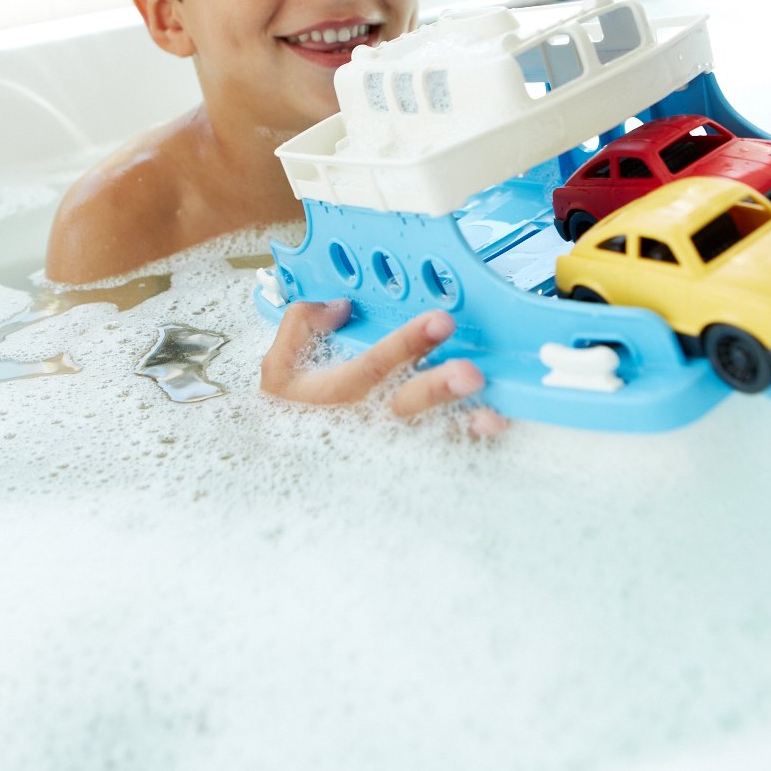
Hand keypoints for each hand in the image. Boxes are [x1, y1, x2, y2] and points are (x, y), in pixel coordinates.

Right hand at [260, 299, 506, 436]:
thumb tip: (341, 306)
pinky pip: (439, 452)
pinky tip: (493, 427)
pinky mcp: (403, 457)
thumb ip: (302, 324)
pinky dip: (467, 442)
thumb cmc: (289, 407)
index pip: (372, 366)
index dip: (405, 344)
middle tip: (471, 373)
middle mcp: (362, 422)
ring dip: (462, 426)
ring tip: (493, 416)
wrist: (284, 464)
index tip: (441, 321)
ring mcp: (385, 445)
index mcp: (331, 394)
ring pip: (427, 436)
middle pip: (403, 406)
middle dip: (437, 388)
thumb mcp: (277, 366)